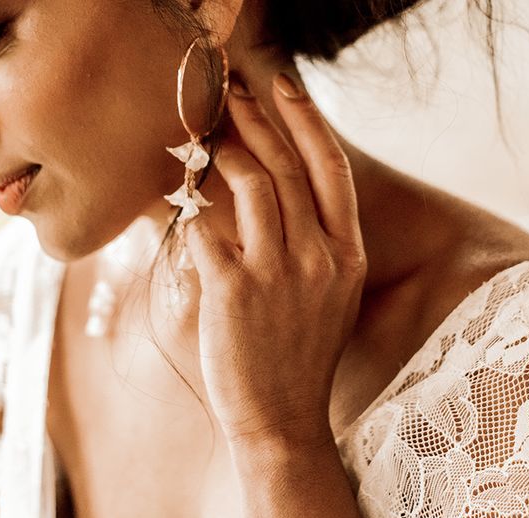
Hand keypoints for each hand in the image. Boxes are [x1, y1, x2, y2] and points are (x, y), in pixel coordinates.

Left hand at [184, 73, 365, 450]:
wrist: (282, 421)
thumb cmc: (296, 360)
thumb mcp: (326, 300)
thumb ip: (313, 248)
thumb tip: (273, 199)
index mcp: (347, 257)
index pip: (331, 170)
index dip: (307, 120)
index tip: (284, 86)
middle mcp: (319, 256)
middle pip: (288, 166)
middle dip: (258, 120)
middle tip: (233, 94)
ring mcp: (279, 272)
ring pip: (251, 185)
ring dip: (225, 154)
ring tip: (208, 142)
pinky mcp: (234, 289)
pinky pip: (206, 229)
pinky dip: (190, 213)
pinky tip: (181, 208)